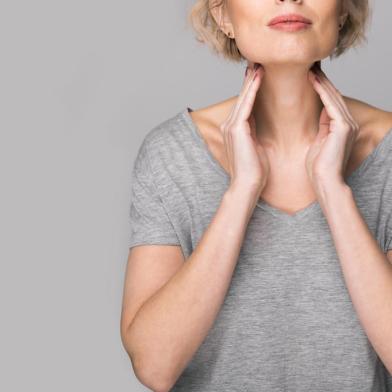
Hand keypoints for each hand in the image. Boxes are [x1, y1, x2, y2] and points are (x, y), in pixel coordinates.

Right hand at [220, 63, 269, 197]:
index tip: (260, 74)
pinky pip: (246, 104)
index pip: (245, 104)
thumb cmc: (255, 170)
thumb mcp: (256, 146)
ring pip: (243, 97)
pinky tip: (258, 76)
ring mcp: (231, 126)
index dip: (252, 89)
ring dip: (251, 80)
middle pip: (242, 97)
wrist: (248, 184)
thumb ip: (254, 132)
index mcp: (236, 130)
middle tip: (257, 62)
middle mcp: (230, 125)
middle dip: (250, 79)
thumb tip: (258, 124)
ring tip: (258, 64)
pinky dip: (252, 89)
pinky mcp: (236, 128)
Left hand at [306, 65, 358, 189]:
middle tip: (309, 64)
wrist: (325, 182)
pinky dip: (321, 90)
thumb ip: (322, 127)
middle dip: (321, 79)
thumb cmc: (318, 167)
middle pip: (332, 95)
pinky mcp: (343, 127)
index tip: (308, 74)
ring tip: (310, 66)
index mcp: (341, 126)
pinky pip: (331, 104)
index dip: (320, 86)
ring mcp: (347, 124)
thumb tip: (320, 114)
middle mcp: (347, 123)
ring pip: (332, 96)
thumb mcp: (319, 142)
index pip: (330, 101)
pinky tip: (313, 79)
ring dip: (321, 80)